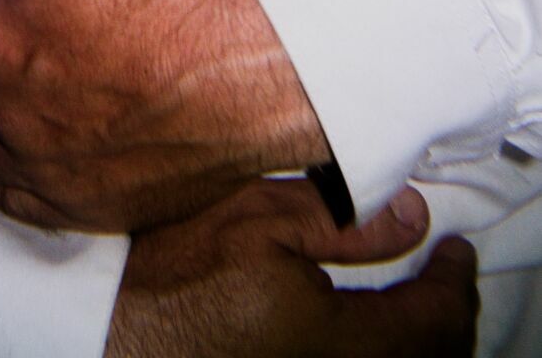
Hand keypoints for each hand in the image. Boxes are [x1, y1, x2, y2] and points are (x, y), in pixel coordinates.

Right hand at [106, 180, 477, 357]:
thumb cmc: (169, 265)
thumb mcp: (253, 217)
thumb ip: (339, 217)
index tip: (454, 250)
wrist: (104, 323)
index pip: (429, 323)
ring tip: (414, 300)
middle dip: (442, 316)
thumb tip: (410, 215)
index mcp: (335, 342)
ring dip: (417, 341)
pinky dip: (383, 353)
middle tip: (444, 273)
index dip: (450, 282)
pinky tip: (369, 328)